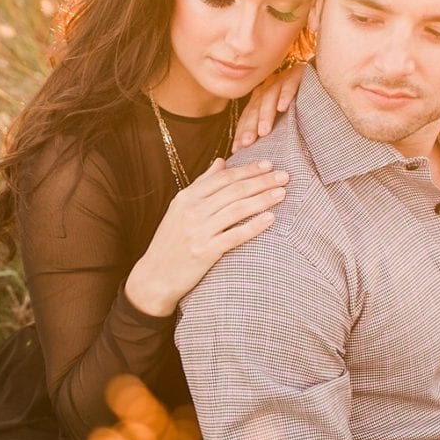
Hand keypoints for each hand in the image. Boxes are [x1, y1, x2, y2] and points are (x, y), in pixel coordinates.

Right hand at [122, 158, 287, 316]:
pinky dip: (254, 226)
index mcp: (187, 198)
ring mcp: (198, 231)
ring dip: (262, 199)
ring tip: (282, 193)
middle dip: (261, 181)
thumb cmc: (171, 241)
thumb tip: (220, 162)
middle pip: (233, 191)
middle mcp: (192, 211)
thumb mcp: (180, 209)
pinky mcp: (204, 252)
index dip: (248, 169)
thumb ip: (202, 184)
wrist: (155, 277)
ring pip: (237, 209)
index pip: (223, 178)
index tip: (268, 164)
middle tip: (284, 176)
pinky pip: (234, 235)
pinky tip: (270, 219)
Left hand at [234, 62, 306, 149]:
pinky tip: (282, 107)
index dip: (241, 131)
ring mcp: (282, 79)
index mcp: (262, 96)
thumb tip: (255, 149)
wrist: (323, 74)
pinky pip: (290, 85)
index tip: (237, 149)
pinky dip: (285, 95)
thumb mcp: (284, 115)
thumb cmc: (303, 102)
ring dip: (266, 115)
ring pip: (269, 97)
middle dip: (250, 126)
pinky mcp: (298, 73)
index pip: (248, 115)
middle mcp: (269, 87)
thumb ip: (272, 126)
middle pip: (255, 108)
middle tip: (246, 143)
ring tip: (263, 132)